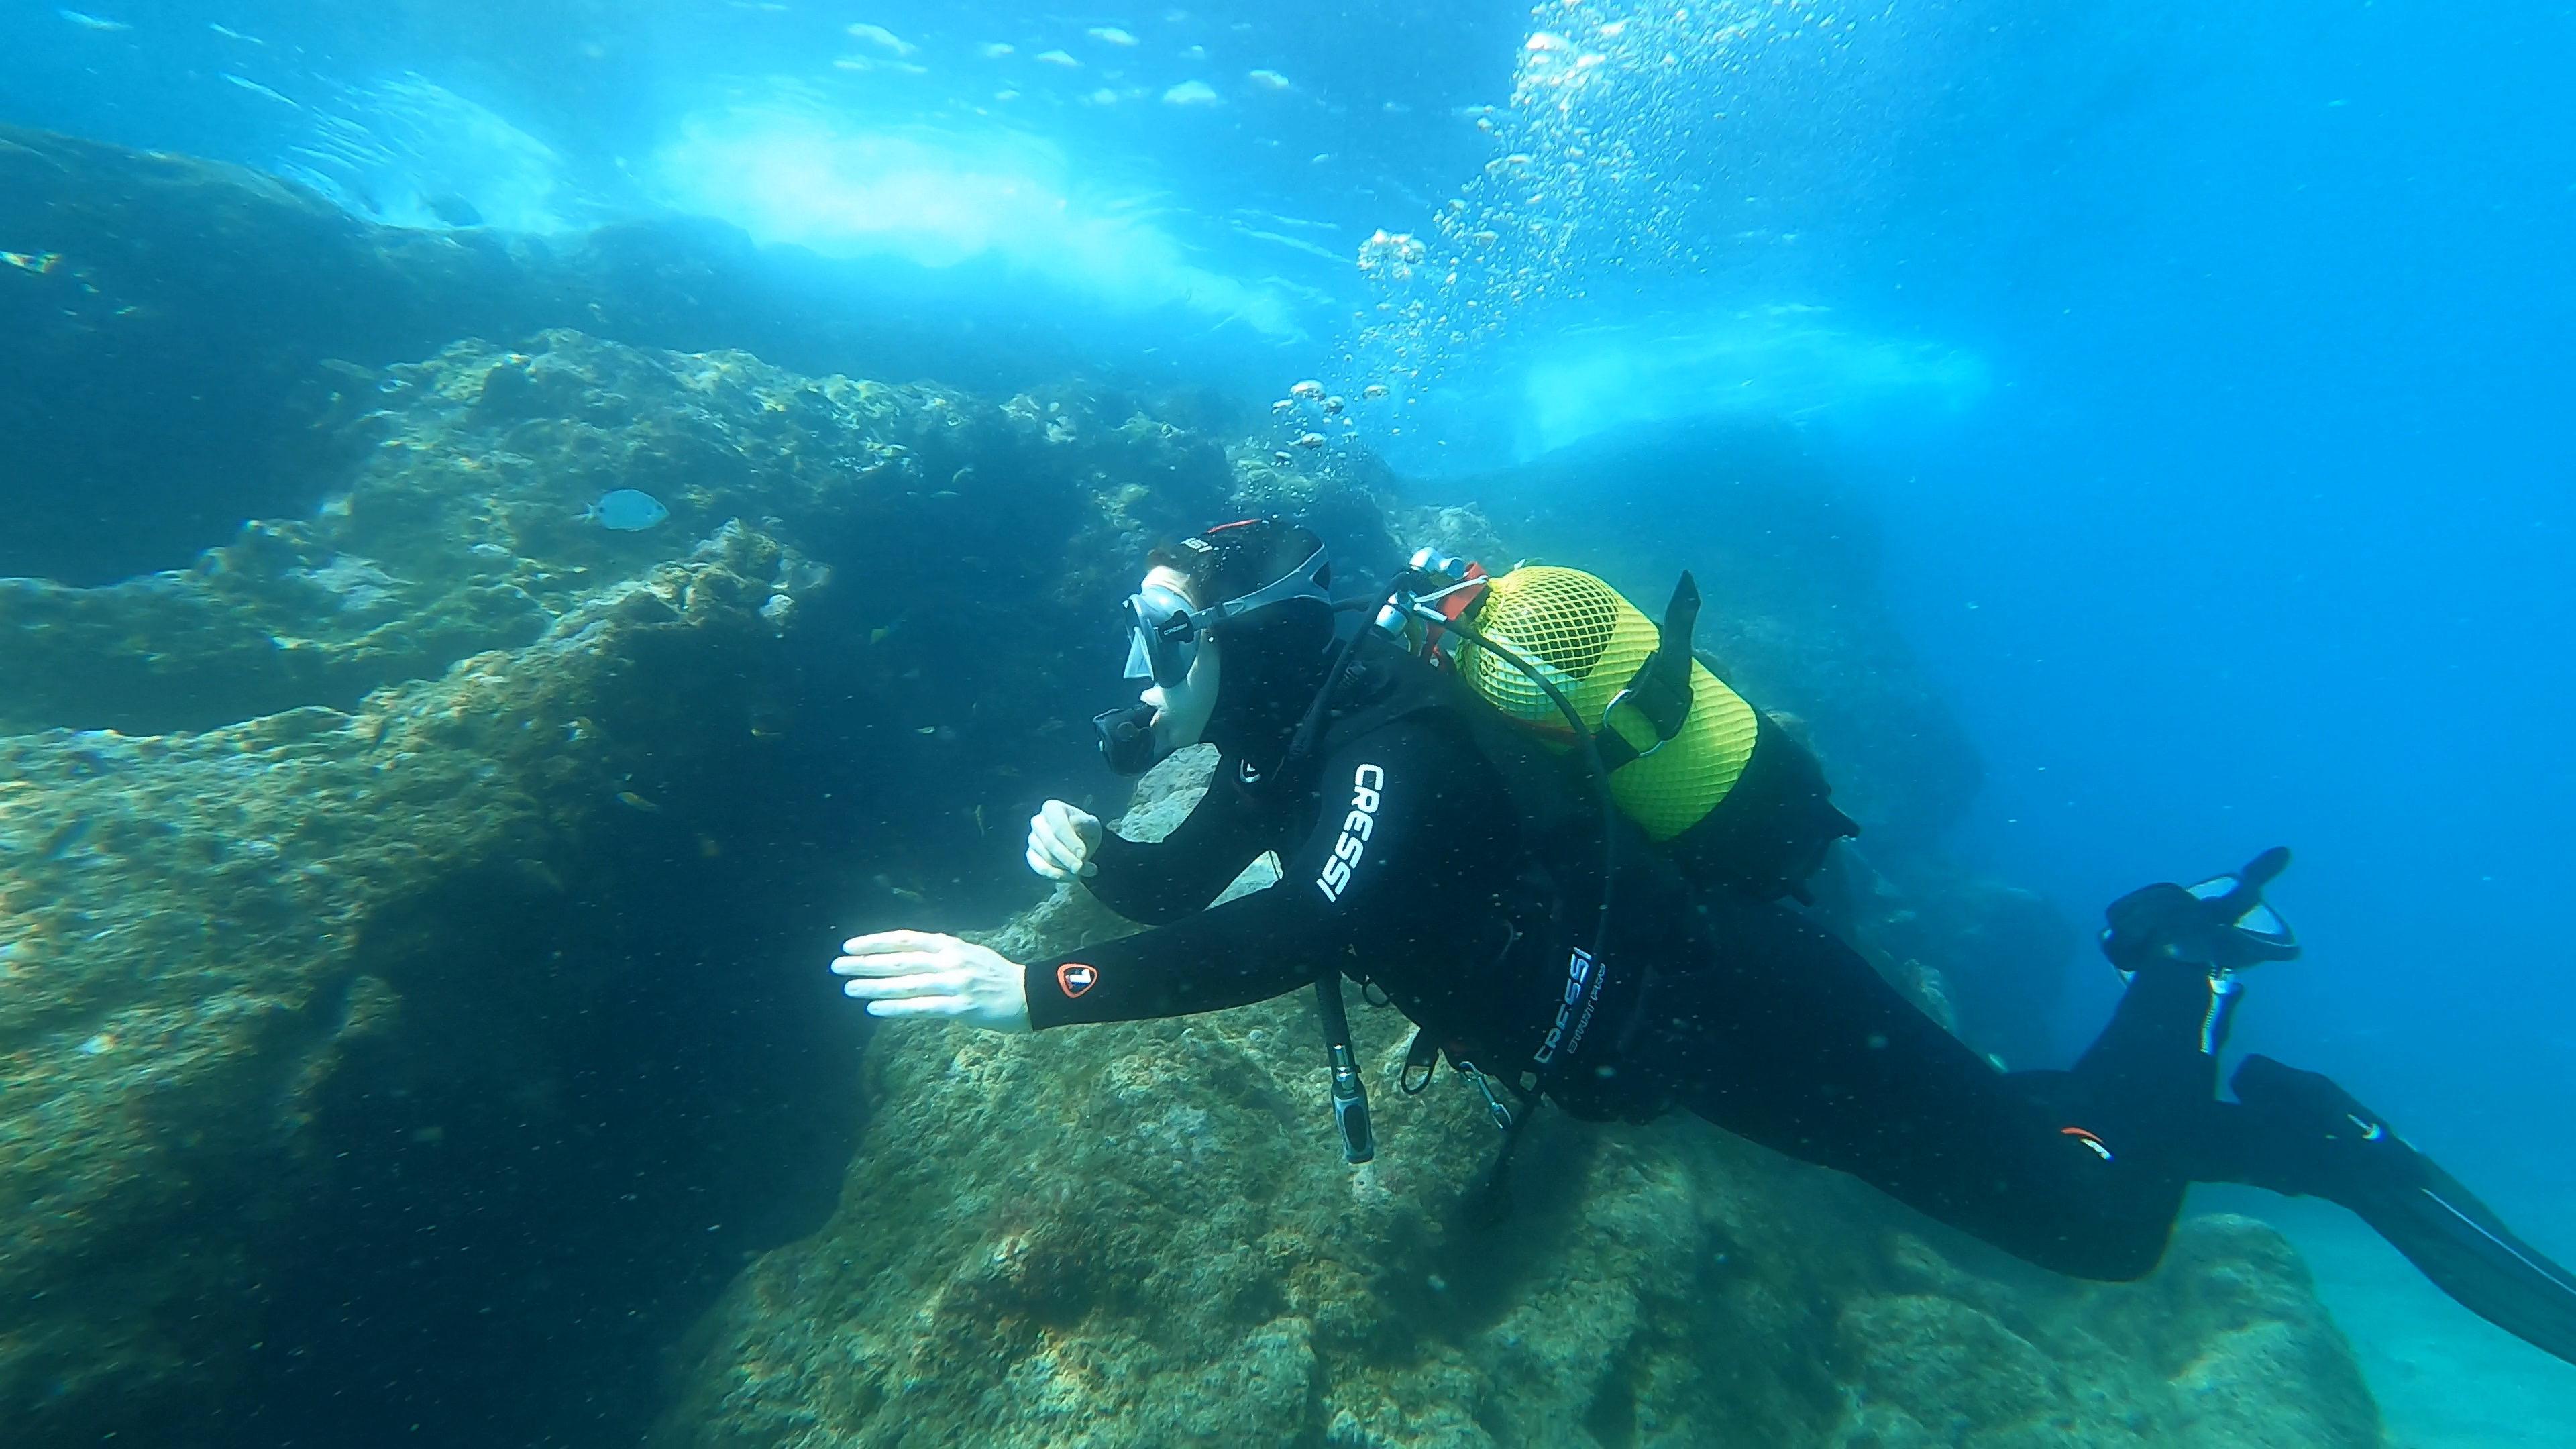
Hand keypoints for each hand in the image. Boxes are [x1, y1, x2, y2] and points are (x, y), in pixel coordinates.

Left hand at [832, 930, 1031, 1032]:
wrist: (1031, 994)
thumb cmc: (996, 976)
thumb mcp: (967, 954)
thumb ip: (938, 954)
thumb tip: (904, 956)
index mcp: (950, 945)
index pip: (904, 939)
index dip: (875, 941)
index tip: (849, 945)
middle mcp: (950, 960)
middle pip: (899, 960)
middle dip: (865, 962)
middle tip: (837, 965)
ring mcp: (955, 983)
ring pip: (906, 984)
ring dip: (873, 985)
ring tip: (848, 987)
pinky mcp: (960, 1007)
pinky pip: (920, 1007)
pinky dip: (895, 1007)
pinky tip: (874, 1007)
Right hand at [1025, 799, 1102, 881]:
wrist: (1079, 843)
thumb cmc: (1085, 831)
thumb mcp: (1091, 825)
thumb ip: (1086, 823)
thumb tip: (1075, 823)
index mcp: (1052, 808)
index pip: (1058, 826)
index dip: (1070, 841)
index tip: (1082, 854)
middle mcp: (1038, 821)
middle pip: (1050, 843)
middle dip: (1067, 858)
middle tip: (1081, 868)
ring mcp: (1032, 838)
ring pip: (1046, 857)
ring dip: (1066, 868)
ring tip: (1084, 871)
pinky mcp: (1031, 855)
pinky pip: (1040, 868)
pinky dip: (1056, 875)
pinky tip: (1071, 877)